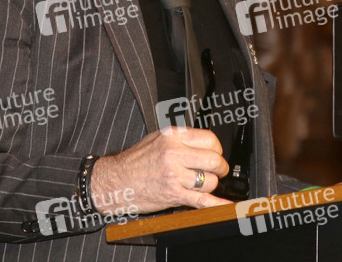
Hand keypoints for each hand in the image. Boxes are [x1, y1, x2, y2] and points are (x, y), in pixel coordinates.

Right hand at [89, 127, 231, 214]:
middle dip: (220, 168)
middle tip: (218, 170)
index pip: (210, 139)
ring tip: (201, 183)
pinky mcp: (174, 194)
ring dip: (210, 184)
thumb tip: (205, 144)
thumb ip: (181, 139)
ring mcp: (175, 175)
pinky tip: (225, 204)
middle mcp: (175, 154)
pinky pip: (202, 200)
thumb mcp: (157, 139)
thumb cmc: (135, 161)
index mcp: (173, 137)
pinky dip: (217, 204)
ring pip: (210, 181)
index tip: (215, 154)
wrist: (116, 181)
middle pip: (214, 160)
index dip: (217, 149)